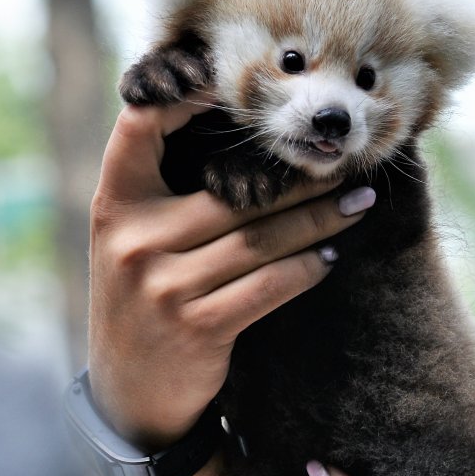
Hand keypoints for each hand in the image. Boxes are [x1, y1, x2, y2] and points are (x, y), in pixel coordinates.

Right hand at [86, 101, 369, 445]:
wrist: (130, 390)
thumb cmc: (144, 292)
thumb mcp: (132, 235)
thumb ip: (165, 185)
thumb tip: (234, 114)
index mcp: (114, 203)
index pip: (141, 127)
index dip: (186, 96)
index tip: (239, 85)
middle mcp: (133, 240)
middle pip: (234, 191)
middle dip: (299, 177)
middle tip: (345, 160)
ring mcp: (164, 286)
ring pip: (262, 238)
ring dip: (321, 218)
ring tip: (360, 202)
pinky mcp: (197, 327)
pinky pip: (271, 285)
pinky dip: (308, 268)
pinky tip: (331, 255)